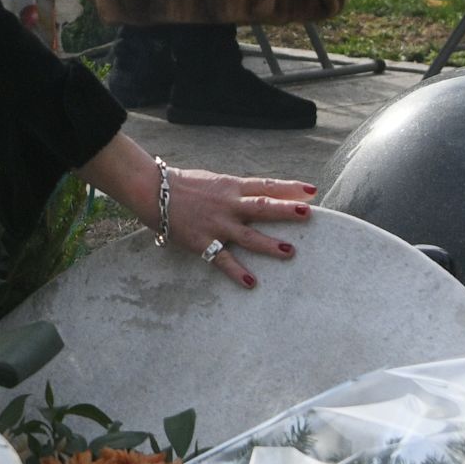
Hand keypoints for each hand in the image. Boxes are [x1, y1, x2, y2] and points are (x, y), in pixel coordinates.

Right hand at [161, 168, 318, 289]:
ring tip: (290, 252)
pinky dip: (237, 271)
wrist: (152, 191)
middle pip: (262, 207)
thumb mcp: (214, 181)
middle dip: (286, 211)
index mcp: (231, 186)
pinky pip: (222, 259)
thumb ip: (235, 190)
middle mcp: (228, 204)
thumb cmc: (183, 185)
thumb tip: (256, 195)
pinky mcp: (203, 242)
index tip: (312, 191)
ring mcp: (217, 224)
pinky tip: (251, 282)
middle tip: (308, 215)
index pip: (266, 185)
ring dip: (270, 245)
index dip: (290, 188)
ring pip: (248, 236)